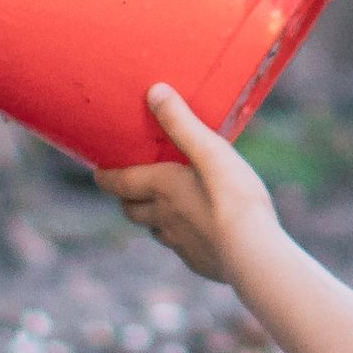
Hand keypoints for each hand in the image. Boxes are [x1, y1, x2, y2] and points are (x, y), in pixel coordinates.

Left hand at [97, 84, 284, 285]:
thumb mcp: (210, 150)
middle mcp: (163, 217)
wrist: (253, 255)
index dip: (106, 177)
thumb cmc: (232, 198)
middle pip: (132, 209)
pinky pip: (181, 249)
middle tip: (130, 186)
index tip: (98, 173)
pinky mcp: (199, 261)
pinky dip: (181, 239)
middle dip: (127, 197)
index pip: (119, 183)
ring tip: (163, 207)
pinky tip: (197, 234)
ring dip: (153, 218)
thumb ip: (182, 123)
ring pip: (155, 230)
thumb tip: (154, 91)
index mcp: (161, 188)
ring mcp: (180, 243)